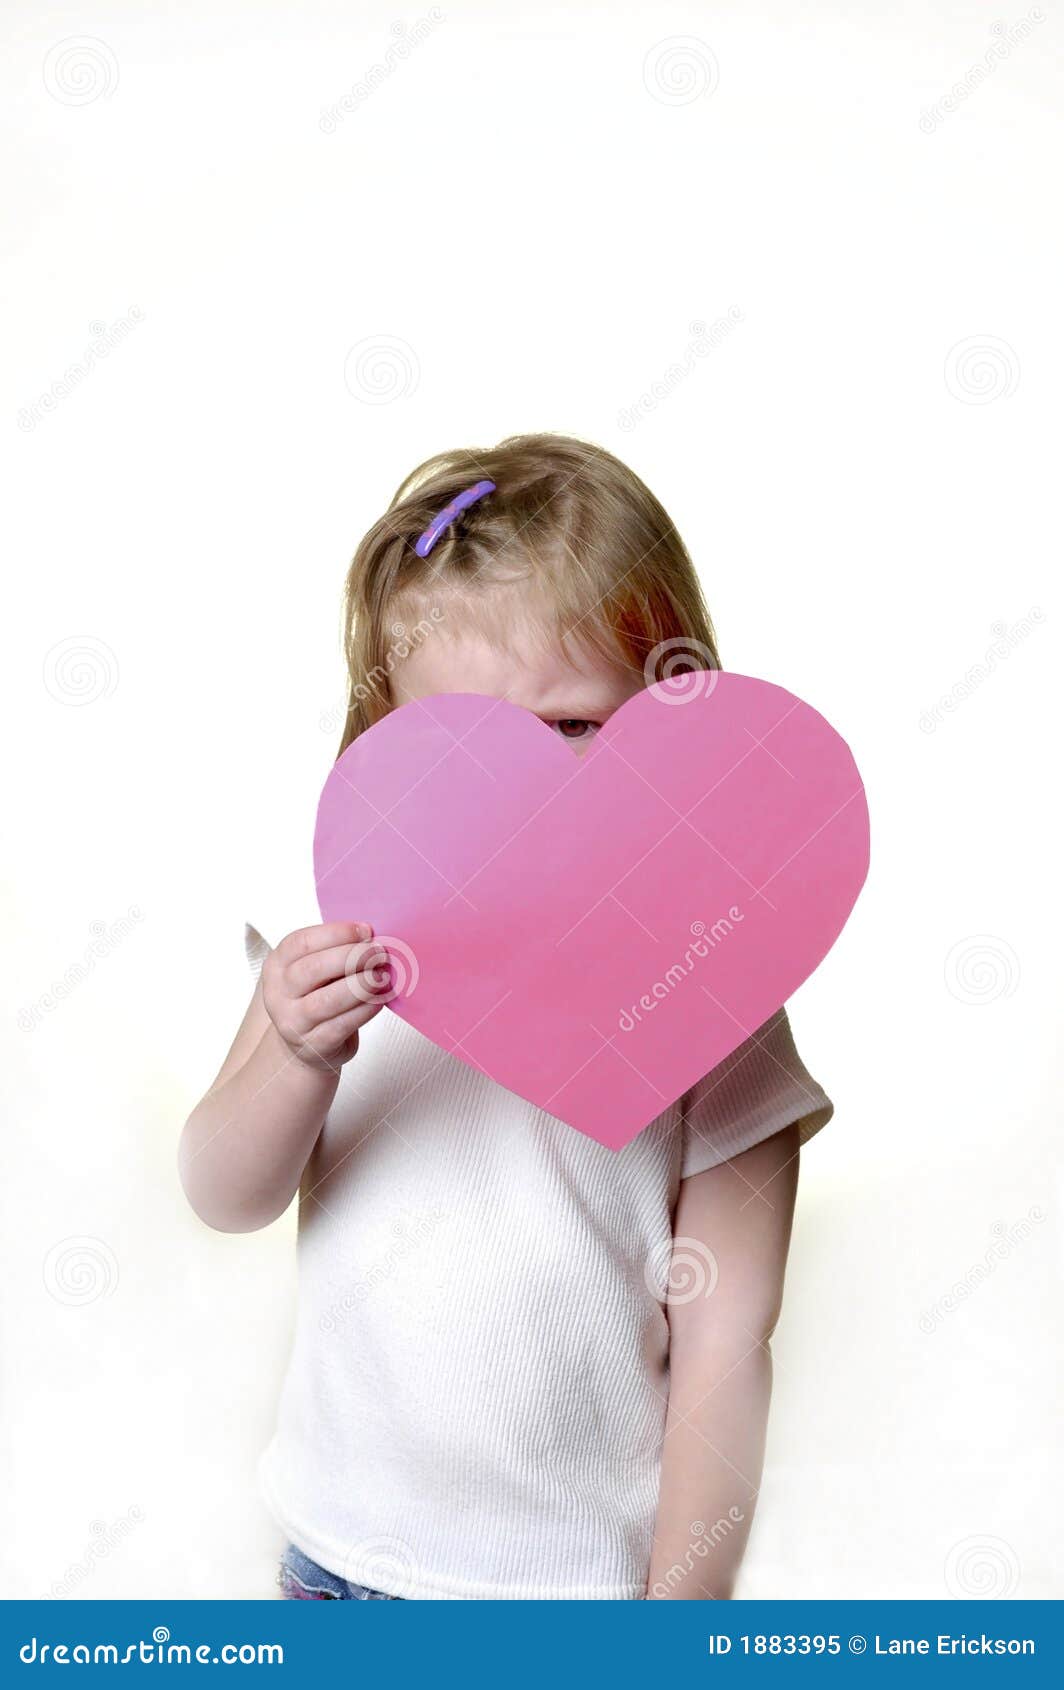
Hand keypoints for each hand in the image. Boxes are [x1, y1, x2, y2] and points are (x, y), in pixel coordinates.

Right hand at [262, 921, 392, 1070]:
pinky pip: (342, 1025)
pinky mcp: (313, 1045)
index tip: (365, 930)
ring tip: (381, 976)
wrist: (306, 1046)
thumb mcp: (316, 971)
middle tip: (378, 953)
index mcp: (277, 964)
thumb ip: (336, 953)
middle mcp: (278, 993)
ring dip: (361, 985)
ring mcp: (292, 1021)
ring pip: (327, 999)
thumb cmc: (317, 998)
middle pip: (314, 968)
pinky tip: (378, 1000)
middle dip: (352, 957)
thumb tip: (371, 938)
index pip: (302, 942)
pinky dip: (364, 1010)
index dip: (336, 933)